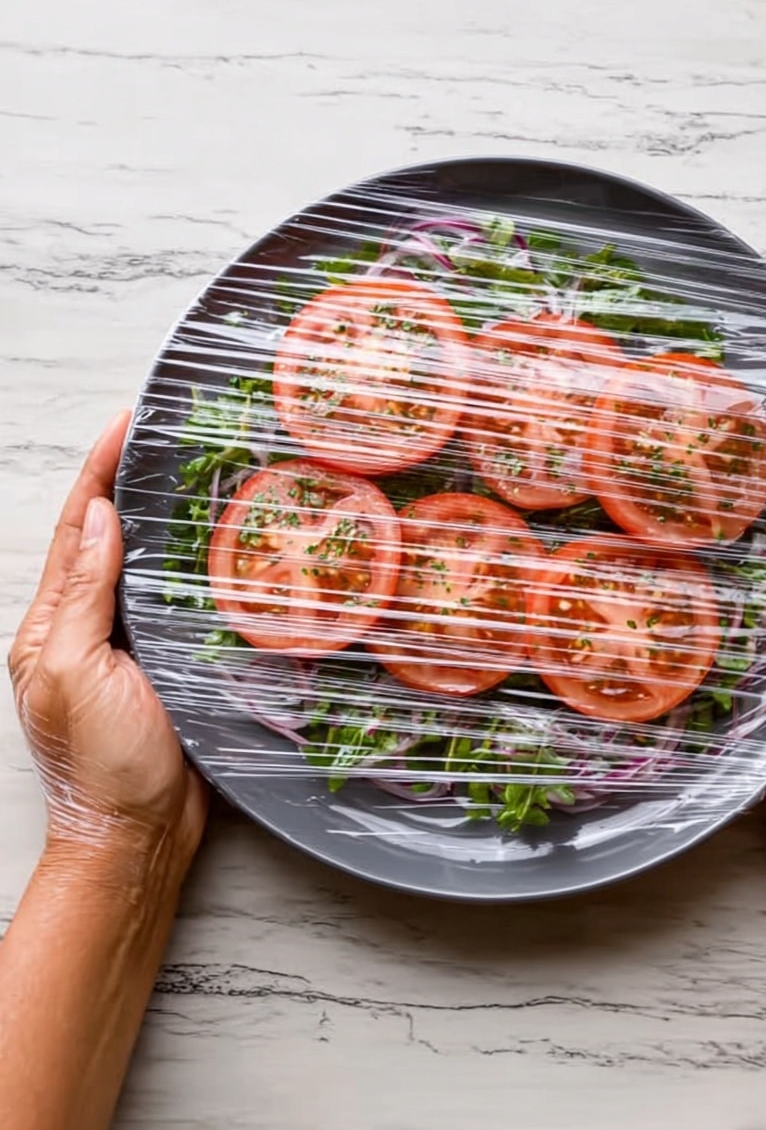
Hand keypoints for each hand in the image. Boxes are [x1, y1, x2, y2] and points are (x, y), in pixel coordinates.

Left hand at [7, 412, 206, 875]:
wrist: (138, 836)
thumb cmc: (100, 765)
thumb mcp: (76, 671)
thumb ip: (86, 594)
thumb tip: (99, 519)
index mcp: (52, 624)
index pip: (77, 530)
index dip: (99, 472)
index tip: (126, 424)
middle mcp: (88, 627)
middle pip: (109, 538)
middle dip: (130, 483)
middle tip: (167, 434)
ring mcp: (130, 646)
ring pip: (148, 567)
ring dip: (165, 520)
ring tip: (197, 474)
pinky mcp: (169, 665)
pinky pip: (180, 604)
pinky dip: (193, 568)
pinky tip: (219, 548)